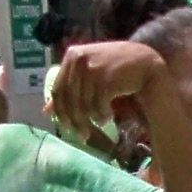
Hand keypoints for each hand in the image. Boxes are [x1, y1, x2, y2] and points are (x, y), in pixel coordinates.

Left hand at [46, 40, 166, 131]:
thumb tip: (46, 111)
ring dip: (93, 118)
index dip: (61, 112)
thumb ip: (69, 88)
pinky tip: (109, 115)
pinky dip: (103, 114)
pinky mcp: (105, 78)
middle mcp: (79, 58)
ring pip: (83, 104)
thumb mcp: (89, 76)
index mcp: (71, 55)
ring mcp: (92, 67)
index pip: (58, 90)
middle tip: (83, 136)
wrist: (145, 64)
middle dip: (76, 121)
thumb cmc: (116, 70)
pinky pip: (98, 105)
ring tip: (102, 120)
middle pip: (69, 99)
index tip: (67, 127)